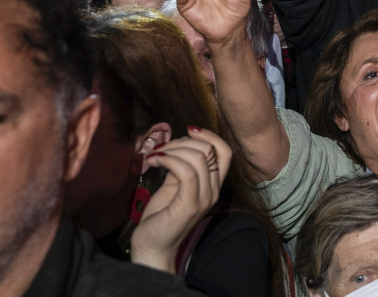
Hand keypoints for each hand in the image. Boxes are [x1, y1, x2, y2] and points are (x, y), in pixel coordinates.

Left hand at [130, 128, 231, 272]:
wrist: (152, 246)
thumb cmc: (161, 216)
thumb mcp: (173, 184)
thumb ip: (181, 166)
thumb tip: (177, 146)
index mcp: (212, 185)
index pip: (224, 151)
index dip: (209, 135)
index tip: (188, 131)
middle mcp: (213, 191)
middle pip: (210, 150)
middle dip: (182, 142)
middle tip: (161, 148)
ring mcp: (203, 199)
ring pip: (198, 158)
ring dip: (172, 150)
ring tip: (155, 156)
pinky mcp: (189, 205)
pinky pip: (186, 172)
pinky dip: (169, 160)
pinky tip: (155, 161)